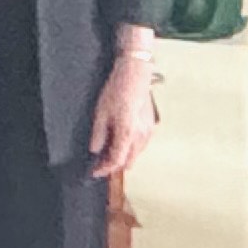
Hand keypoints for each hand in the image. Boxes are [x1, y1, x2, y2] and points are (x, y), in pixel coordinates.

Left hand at [88, 47, 160, 177]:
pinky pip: (141, 145)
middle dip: (114, 165)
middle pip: (128, 161)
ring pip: (136, 154)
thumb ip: (98, 134)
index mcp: (127, 134)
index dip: (105, 169)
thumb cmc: (117, 90)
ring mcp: (149, 132)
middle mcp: (141, 137)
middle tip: (100, 164)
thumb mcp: (101, 113)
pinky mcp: (152, 126)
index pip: (116, 161)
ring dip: (123, 157)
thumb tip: (95, 150)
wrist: (135, 75)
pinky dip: (131, 148)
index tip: (95, 172)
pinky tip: (121, 141)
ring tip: (108, 151)